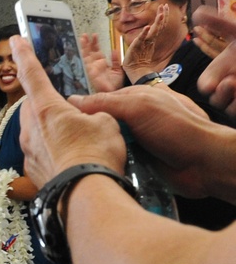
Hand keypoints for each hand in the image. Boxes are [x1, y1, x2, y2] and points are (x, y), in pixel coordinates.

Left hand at [11, 36, 125, 187]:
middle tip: (66, 109)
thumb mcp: (106, 122)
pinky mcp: (31, 169)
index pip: (31, 74)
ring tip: (75, 138)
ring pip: (35, 130)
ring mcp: (27, 151)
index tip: (16, 39)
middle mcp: (30, 128)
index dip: (24, 54)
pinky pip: (39, 151)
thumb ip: (93, 112)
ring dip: (50, 128)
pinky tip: (71, 158)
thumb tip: (88, 118)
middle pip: (33, 106)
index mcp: (46, 109)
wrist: (85, 197)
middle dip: (46, 103)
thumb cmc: (96, 155)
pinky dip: (52, 150)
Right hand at [67, 88, 215, 199]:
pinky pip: (115, 158)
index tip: (59, 118)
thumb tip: (72, 100)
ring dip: (94, 148)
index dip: (82, 108)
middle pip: (102, 122)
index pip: (100, 100)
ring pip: (106, 141)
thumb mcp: (138, 107)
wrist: (204, 164)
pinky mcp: (138, 161)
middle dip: (86, 130)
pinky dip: (105, 161)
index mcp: (136, 98)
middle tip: (61, 140)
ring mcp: (137, 140)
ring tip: (70, 154)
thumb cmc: (175, 129)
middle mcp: (135, 118)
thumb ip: (105, 103)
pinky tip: (89, 165)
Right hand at [80, 33, 123, 92]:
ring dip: (84, 47)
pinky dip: (85, 56)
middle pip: (90, 52)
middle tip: (85, 34)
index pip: (97, 51)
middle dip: (87, 43)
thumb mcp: (118, 69)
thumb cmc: (116, 84)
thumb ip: (116, 60)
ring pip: (86, 55)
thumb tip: (114, 50)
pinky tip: (84, 49)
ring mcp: (92, 68)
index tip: (94, 35)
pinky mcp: (90, 72)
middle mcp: (96, 65)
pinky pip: (87, 62)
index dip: (95, 43)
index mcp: (102, 63)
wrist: (115, 92)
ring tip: (82, 38)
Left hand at [122, 3, 171, 78]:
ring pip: (153, 31)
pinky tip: (148, 27)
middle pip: (158, 26)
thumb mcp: (141, 48)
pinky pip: (142, 39)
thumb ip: (143, 41)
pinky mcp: (138, 48)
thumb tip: (145, 34)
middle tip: (165, 5)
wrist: (137, 73)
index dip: (161, 17)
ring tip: (161, 13)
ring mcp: (145, 44)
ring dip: (157, 22)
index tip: (164, 7)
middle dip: (162, 15)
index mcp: (151, 40)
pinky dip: (144, 33)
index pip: (158, 26)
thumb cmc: (138, 62)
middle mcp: (150, 41)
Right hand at [194, 9, 235, 121]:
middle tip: (233, 81)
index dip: (208, 84)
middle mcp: (228, 86)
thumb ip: (220, 23)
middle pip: (216, 100)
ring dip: (235, 101)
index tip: (216, 82)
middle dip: (224, 93)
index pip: (205, 85)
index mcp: (220, 72)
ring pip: (230, 109)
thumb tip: (197, 12)